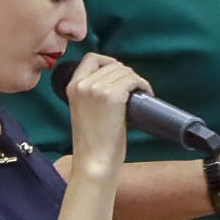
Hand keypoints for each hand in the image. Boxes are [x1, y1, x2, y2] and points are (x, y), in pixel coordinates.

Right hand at [65, 54, 147, 174]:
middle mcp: (83, 84)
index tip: (118, 74)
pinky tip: (147, 94)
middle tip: (133, 88)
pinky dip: (143, 85)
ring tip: (141, 93)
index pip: (91, 58)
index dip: (108, 62)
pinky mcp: (113, 96)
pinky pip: (134, 80)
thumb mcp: (83, 110)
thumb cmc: (92, 142)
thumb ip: (91, 93)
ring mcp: (97, 89)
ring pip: (125, 71)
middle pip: (113, 64)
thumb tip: (114, 81)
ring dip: (136, 80)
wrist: (94, 161)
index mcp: (72, 86)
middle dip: (126, 74)